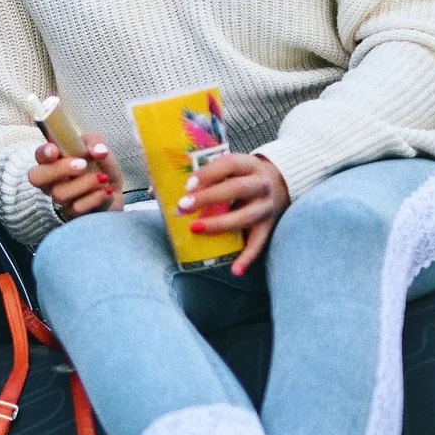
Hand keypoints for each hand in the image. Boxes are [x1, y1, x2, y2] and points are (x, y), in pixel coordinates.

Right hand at [28, 135, 125, 220]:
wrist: (114, 192)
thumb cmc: (100, 167)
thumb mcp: (101, 148)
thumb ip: (97, 143)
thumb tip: (99, 151)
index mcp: (54, 159)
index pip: (40, 154)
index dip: (44, 152)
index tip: (55, 150)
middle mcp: (50, 179)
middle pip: (36, 177)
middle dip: (58, 169)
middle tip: (82, 165)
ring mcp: (59, 197)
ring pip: (59, 193)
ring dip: (84, 183)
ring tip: (102, 178)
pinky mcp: (70, 212)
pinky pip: (76, 207)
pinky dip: (94, 197)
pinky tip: (105, 191)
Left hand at [180, 151, 289, 275]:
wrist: (279, 184)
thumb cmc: (240, 176)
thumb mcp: (227, 169)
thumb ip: (198, 177)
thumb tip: (154, 191)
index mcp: (248, 165)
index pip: (229, 164)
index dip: (208, 174)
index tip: (188, 185)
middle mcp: (261, 184)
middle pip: (237, 189)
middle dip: (208, 197)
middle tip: (183, 206)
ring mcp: (266, 207)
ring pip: (245, 216)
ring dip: (219, 224)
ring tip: (195, 229)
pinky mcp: (268, 226)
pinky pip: (258, 243)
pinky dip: (247, 257)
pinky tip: (235, 270)